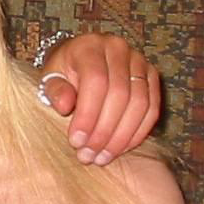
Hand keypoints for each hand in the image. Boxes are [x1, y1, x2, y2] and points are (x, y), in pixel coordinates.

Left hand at [39, 33, 159, 164]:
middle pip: (119, 94)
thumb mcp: (51, 79)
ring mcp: (139, 61)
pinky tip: (120, 149)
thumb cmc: (64, 74)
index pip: (95, 81)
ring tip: (102, 157)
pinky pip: (152, 109)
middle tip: (88, 155)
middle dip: (104, 131)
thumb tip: (65, 106)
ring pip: (139, 104)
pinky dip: (138, 133)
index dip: (87, 115)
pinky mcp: (152, 76)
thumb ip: (55, 91)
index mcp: (90, 46)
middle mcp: (118, 48)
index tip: (76, 141)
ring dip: (121, 136)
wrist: (82, 62)